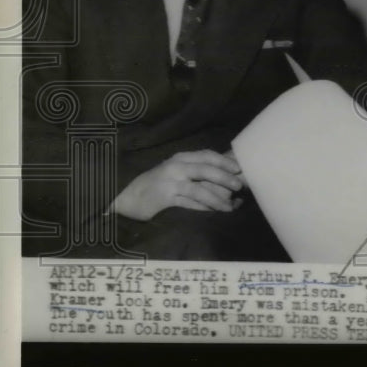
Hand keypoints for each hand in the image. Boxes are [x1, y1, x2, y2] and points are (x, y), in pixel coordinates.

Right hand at [110, 149, 244, 220]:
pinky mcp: (164, 198)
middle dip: (224, 178)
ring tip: (230, 206)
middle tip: (239, 186)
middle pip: (205, 170)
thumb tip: (226, 178)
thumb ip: (196, 172)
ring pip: (199, 189)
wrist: (127, 195)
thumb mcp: (177, 172)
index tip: (239, 168)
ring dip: (217, 198)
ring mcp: (170, 182)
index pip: (206, 155)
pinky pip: (189, 203)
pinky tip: (214, 211)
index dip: (224, 161)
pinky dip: (203, 208)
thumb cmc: (158, 184)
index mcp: (181, 158)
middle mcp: (176, 167)